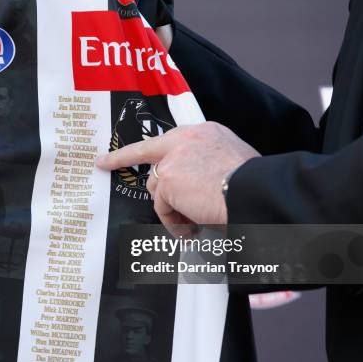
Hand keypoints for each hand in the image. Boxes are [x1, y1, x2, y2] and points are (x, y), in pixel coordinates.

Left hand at [96, 122, 259, 225]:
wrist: (256, 193)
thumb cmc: (253, 186)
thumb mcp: (231, 163)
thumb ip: (206, 165)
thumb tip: (194, 187)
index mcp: (203, 133)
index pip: (162, 141)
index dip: (131, 151)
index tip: (105, 157)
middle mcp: (185, 139)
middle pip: (153, 164)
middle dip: (145, 179)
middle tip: (106, 166)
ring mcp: (173, 159)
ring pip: (158, 190)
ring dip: (173, 211)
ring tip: (195, 225)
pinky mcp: (168, 181)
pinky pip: (162, 208)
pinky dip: (175, 222)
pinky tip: (192, 228)